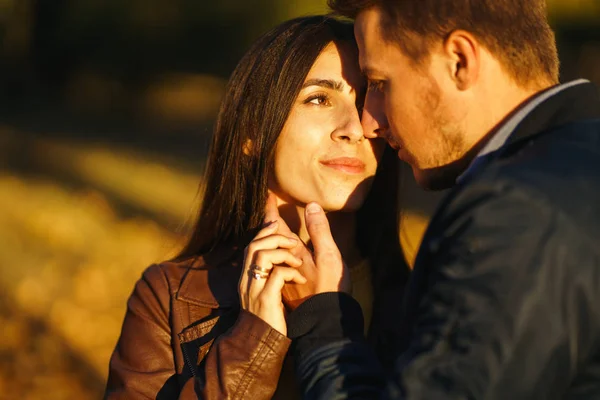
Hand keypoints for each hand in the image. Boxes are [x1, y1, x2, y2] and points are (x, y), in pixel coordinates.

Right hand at [238, 220, 305, 335]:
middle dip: (273, 237)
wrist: (267, 346)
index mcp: (250, 277)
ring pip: (261, 255)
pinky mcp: (266, 300)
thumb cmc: (272, 318)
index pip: (251, 246)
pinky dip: (290, 271)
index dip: (262, 231)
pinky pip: (277, 275)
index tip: (274, 219)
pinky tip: (301, 278)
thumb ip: (271, 271)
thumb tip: (277, 253)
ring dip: (282, 252)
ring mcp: (256, 290)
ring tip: (297, 261)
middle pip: (254, 246)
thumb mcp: (270, 292)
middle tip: (292, 241)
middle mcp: (248, 281)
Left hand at [262, 194, 350, 310]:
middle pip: (271, 239)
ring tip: (274, 229)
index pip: (277, 226)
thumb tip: (311, 206)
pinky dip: (279, 254)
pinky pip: (278, 265)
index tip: (267, 196)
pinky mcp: (288, 289)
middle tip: (268, 209)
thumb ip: (319, 231)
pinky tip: (284, 257)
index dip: (272, 211)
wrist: (325, 323)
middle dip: (269, 223)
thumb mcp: (329, 257)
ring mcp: (284, 277)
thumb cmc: (330, 289)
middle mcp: (283, 264)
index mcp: (293, 253)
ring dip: (273, 239)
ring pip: (273, 252)